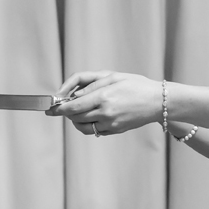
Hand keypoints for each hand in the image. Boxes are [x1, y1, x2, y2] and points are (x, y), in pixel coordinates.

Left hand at [45, 71, 161, 136]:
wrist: (158, 101)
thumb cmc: (136, 85)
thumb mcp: (113, 77)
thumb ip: (90, 85)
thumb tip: (73, 95)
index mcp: (103, 97)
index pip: (73, 106)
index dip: (59, 108)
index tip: (50, 108)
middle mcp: (106, 113)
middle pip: (75, 117)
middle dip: (66, 113)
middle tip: (62, 107)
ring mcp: (111, 124)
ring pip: (83, 127)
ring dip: (75, 120)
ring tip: (77, 112)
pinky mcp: (116, 130)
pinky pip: (95, 131)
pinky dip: (88, 125)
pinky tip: (91, 117)